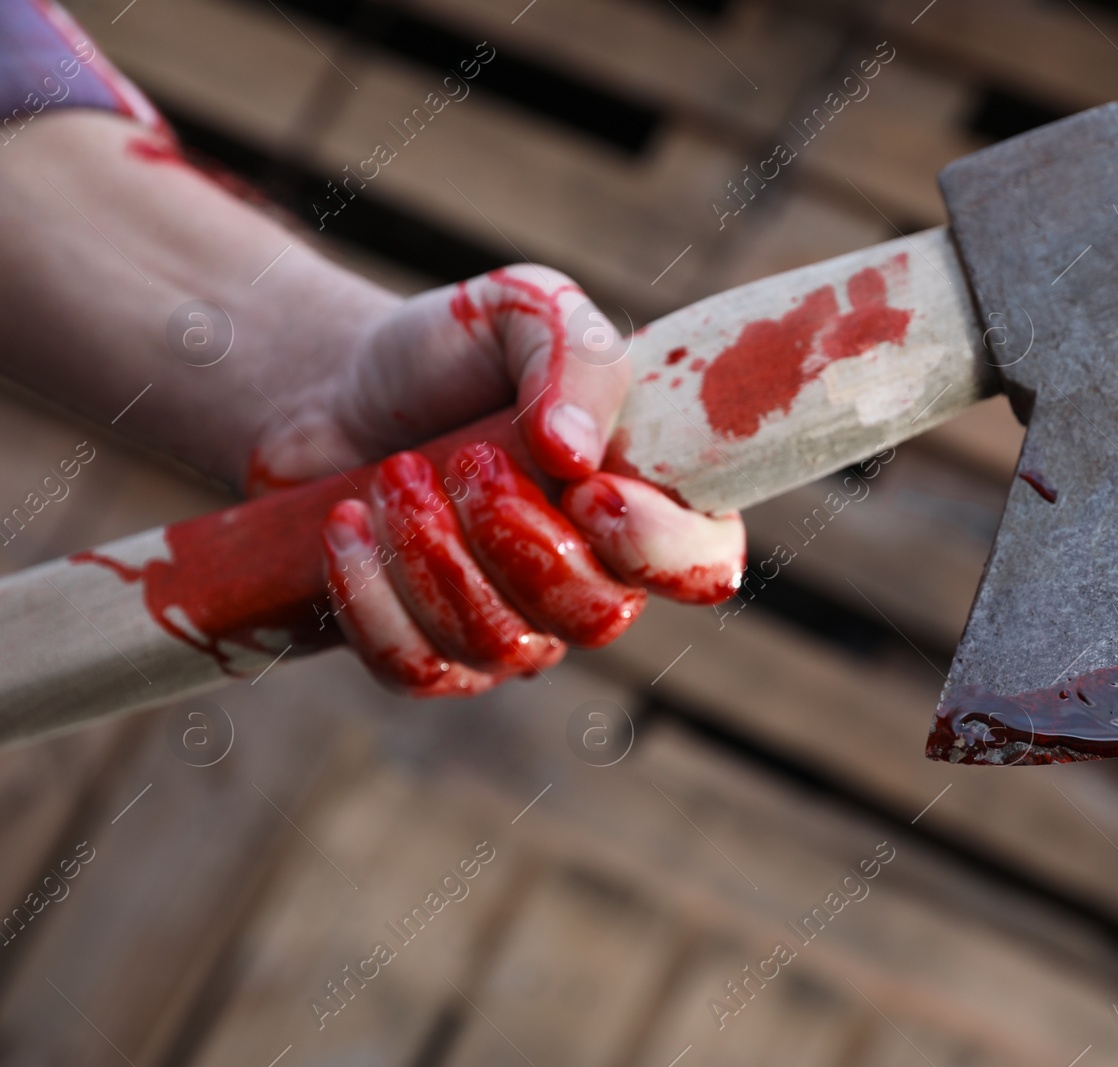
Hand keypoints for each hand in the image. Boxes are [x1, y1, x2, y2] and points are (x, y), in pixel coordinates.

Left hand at [251, 264, 744, 695]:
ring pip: (500, 645)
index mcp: (650, 501)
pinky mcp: (435, 660)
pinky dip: (373, 594)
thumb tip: (573, 453)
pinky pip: (418, 671)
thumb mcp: (526, 310)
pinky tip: (349, 524)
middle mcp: (598, 580)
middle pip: (598, 617)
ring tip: (395, 473)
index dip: (658, 548)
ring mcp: (520, 633)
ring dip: (433, 552)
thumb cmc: (453, 354)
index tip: (588, 488)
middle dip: (520, 538)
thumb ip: (575, 355)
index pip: (705, 565)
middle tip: (469, 460)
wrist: (338, 394)